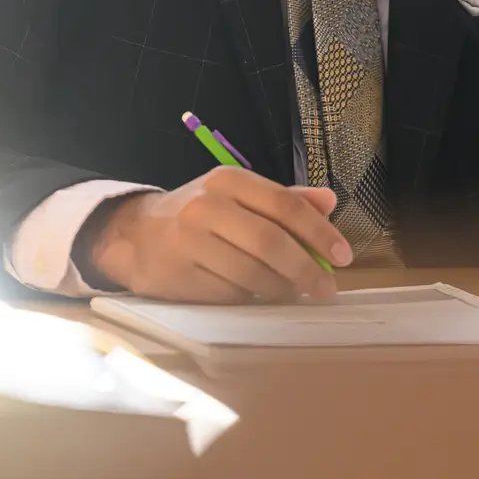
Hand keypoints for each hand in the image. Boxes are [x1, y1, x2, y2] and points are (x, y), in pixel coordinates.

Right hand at [83, 167, 350, 302]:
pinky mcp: (178, 275)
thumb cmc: (199, 214)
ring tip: (294, 291)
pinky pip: (229, 293)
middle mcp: (207, 207)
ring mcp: (189, 242)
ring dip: (281, 287)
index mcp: (229, 181)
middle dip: (306, 269)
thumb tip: (330, 201)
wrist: (134, 235)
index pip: (285, 205)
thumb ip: (285, 199)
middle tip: (327, 288)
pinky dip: (251, 297)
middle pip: (270, 242)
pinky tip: (258, 295)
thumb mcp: (238, 195)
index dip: (319, 232)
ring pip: (251, 273)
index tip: (344, 256)